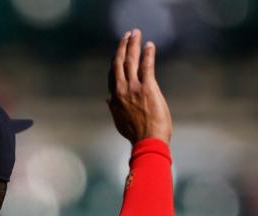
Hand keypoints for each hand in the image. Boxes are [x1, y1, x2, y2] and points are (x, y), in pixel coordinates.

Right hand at [107, 29, 171, 143]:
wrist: (147, 141)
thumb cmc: (136, 134)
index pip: (112, 76)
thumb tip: (108, 100)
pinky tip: (149, 45)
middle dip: (122, 47)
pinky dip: (148, 54)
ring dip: (132, 45)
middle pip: (118, 64)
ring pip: (130, 61)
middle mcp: (121, 91)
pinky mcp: (147, 88)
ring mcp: (133, 89)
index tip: (118, 52)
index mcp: (114, 100)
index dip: (115, 62)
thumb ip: (114, 108)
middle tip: (126, 35)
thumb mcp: (120, 121)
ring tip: (135, 34)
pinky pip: (146, 66)